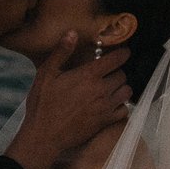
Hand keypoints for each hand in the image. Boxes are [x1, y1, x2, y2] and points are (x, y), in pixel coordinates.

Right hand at [7, 39, 129, 168]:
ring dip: (121, 88)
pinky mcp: (105, 122)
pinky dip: (121, 106)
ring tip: (111, 87)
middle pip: (123, 75)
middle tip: (108, 72)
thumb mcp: (46, 74)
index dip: (123, 53)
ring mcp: (105, 107)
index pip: (116, 59)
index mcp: (88, 75)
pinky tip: (111, 105)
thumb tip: (72, 32)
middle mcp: (101, 90)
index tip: (124, 52)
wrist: (44, 136)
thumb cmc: (43, 104)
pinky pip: (124, 111)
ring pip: (126, 92)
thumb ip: (61, 52)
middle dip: (117, 71)